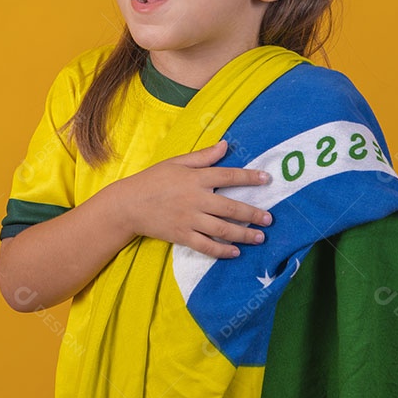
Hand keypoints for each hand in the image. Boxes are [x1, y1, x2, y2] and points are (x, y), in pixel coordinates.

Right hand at [113, 139, 272, 257]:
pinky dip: (222, 251)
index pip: (228, 176)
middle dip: (253, 214)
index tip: (267, 179)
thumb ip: (203, 156)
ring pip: (222, 229)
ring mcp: (189, 219)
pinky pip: (206, 246)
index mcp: (195, 178)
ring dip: (243, 234)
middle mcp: (195, 199)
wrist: (128, 204)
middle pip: (230, 207)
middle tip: (269, 219)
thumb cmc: (153, 180)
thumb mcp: (177, 162)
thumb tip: (226, 145)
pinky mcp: (182, 235)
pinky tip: (235, 252)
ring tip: (260, 237)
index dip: (249, 178)